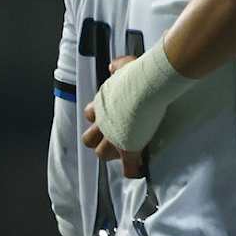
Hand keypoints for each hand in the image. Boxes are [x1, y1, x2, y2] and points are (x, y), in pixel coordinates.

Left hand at [81, 56, 148, 176]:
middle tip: (114, 137)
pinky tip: (141, 170)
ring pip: (102, 154)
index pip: (90, 114)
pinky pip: (129, 168)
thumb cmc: (137, 76)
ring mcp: (114, 138)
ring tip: (128, 152)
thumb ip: (118, 67)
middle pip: (89, 139)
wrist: (145, 88)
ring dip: (113, 154)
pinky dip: (134, 170)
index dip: (99, 117)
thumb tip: (114, 66)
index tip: (111, 117)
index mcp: (102, 104)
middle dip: (98, 140)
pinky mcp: (129, 150)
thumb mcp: (125, 65)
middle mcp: (103, 123)